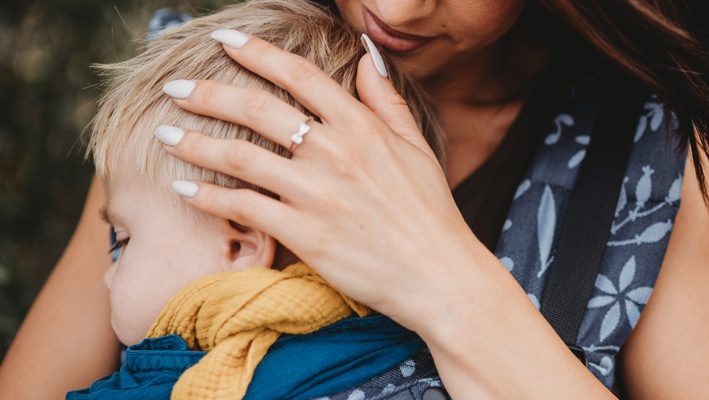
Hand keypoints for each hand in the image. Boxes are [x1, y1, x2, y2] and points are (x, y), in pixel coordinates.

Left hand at [158, 32, 493, 333]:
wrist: (438, 274)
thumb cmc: (429, 211)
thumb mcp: (416, 146)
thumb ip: (386, 99)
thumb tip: (366, 56)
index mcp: (362, 127)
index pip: (299, 76)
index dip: (257, 52)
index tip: (225, 40)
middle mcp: (335, 152)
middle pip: (257, 108)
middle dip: (207, 91)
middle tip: (174, 87)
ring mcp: (317, 194)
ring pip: (240, 156)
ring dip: (194, 142)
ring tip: (163, 133)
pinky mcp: (304, 234)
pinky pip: (244, 208)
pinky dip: (208, 197)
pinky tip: (184, 190)